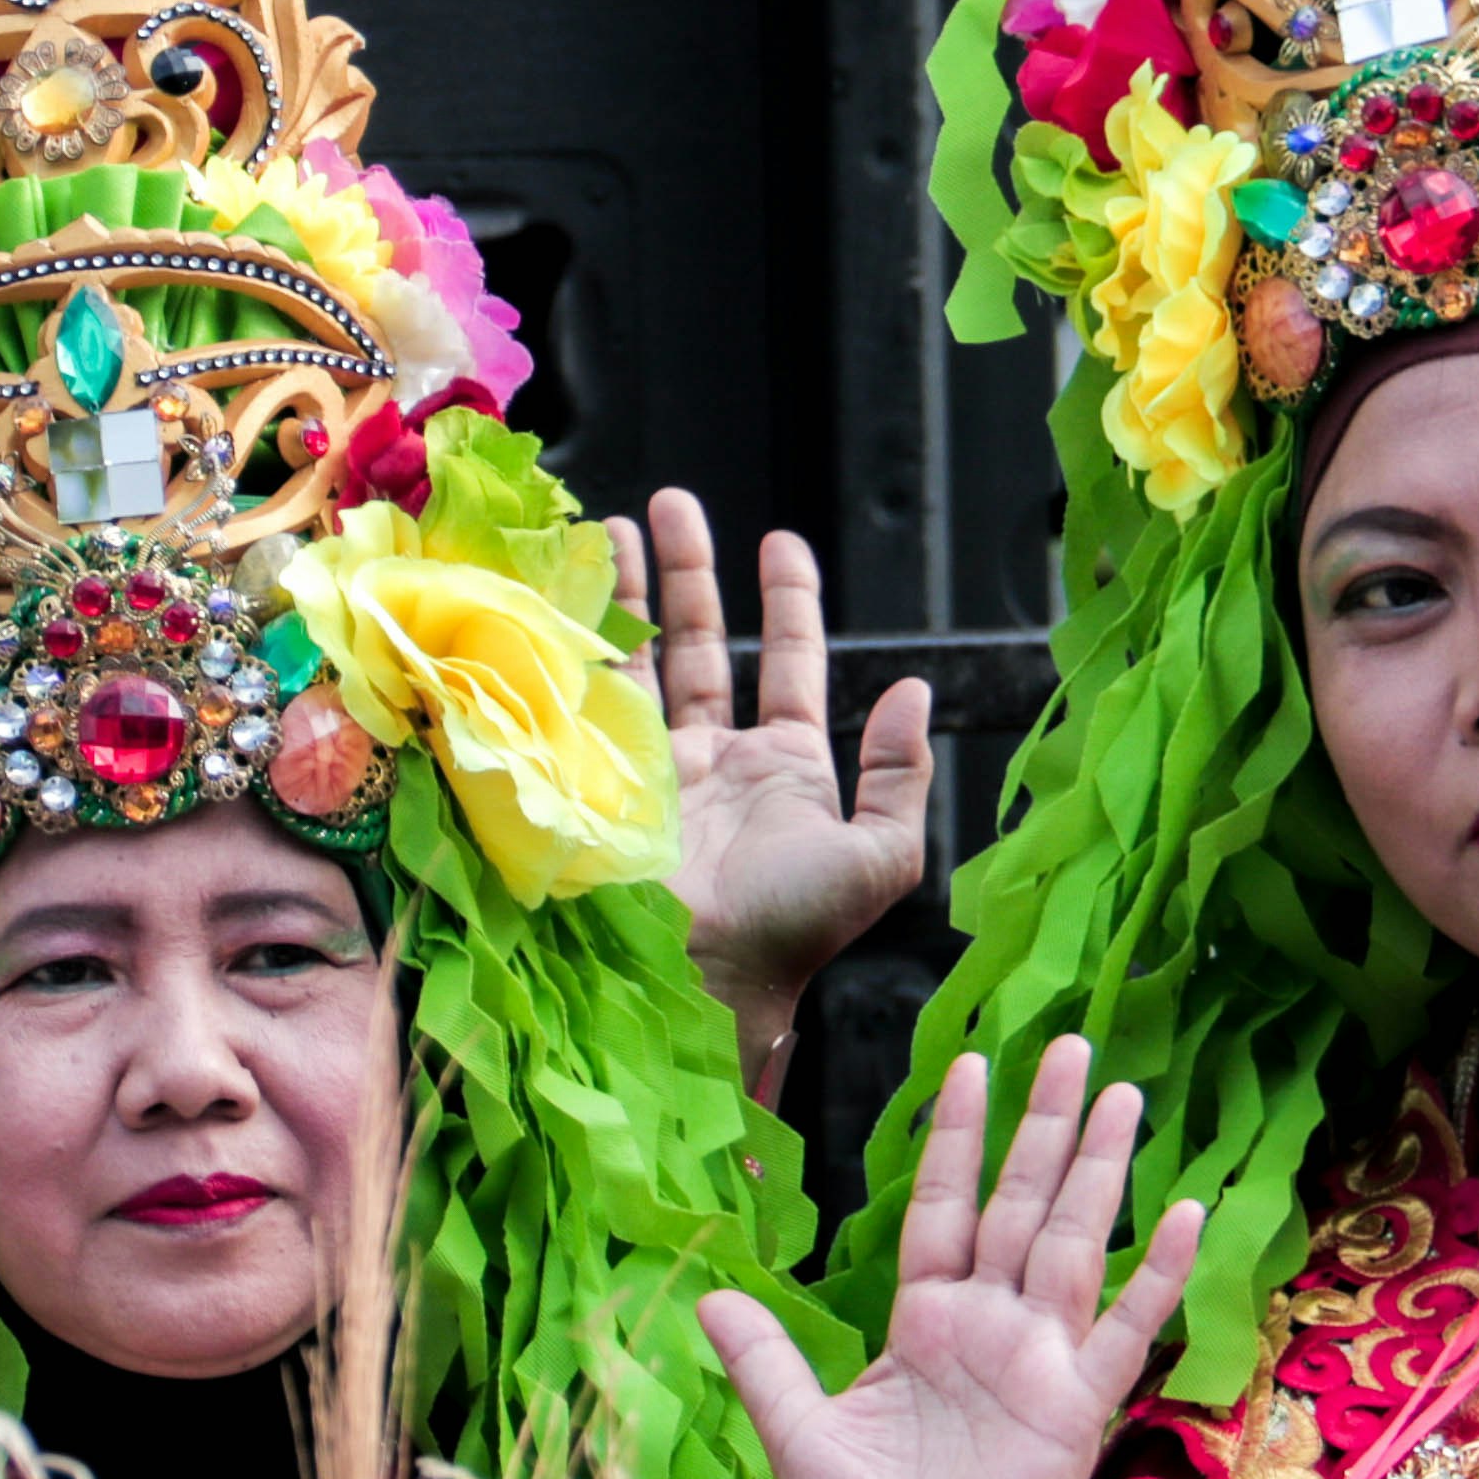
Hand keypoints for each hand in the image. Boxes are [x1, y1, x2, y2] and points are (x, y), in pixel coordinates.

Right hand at [611, 495, 936, 1081]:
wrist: (698, 975)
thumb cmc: (792, 926)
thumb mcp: (880, 855)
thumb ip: (902, 775)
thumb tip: (915, 689)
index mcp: (786, 769)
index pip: (791, 664)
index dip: (789, 601)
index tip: (780, 542)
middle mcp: (716, 758)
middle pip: (703, 643)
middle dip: (687, 573)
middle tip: (672, 503)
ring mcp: (651, 765)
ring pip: (637, 658)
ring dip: (625, 592)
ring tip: (610, 527)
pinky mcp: (596, 775)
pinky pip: (585, 696)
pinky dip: (575, 644)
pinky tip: (563, 593)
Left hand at [693, 1041, 1192, 1478]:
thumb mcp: (799, 1434)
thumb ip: (765, 1360)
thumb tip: (709, 1292)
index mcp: (923, 1323)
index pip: (939, 1208)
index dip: (954, 1140)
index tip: (969, 1064)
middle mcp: (987, 1327)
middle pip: (1019, 1204)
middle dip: (1044, 1127)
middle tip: (1072, 1045)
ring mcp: (1038, 1361)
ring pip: (1072, 1243)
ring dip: (1097, 1171)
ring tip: (1123, 1096)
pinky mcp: (1076, 1406)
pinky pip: (1124, 1329)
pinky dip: (1156, 1273)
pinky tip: (1180, 1212)